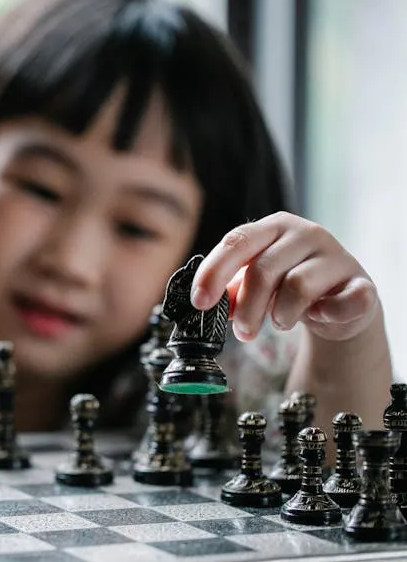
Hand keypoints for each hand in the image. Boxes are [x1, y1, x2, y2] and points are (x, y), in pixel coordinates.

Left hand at [189, 211, 378, 342]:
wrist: (342, 299)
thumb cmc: (290, 285)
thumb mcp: (257, 283)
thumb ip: (231, 290)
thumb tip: (205, 305)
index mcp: (272, 228)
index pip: (236, 242)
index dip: (213, 273)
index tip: (199, 303)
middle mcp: (305, 234)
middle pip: (263, 270)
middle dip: (246, 307)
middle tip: (242, 333)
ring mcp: (335, 256)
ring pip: (297, 286)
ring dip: (281, 315)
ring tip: (279, 322)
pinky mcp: (362, 283)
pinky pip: (344, 301)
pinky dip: (326, 314)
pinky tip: (318, 316)